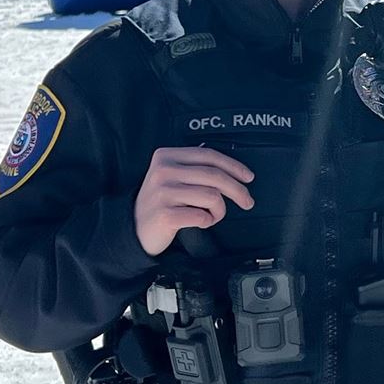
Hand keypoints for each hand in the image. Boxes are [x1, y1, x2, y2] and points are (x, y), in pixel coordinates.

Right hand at [132, 145, 253, 256]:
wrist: (134, 228)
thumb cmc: (163, 202)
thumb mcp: (172, 177)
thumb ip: (195, 168)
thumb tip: (234, 169)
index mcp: (166, 156)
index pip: (208, 155)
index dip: (233, 166)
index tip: (249, 178)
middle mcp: (163, 171)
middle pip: (214, 176)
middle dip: (238, 190)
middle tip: (248, 202)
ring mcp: (163, 193)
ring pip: (212, 196)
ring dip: (219, 210)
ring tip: (210, 215)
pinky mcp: (165, 215)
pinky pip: (202, 216)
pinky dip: (207, 221)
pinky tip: (199, 222)